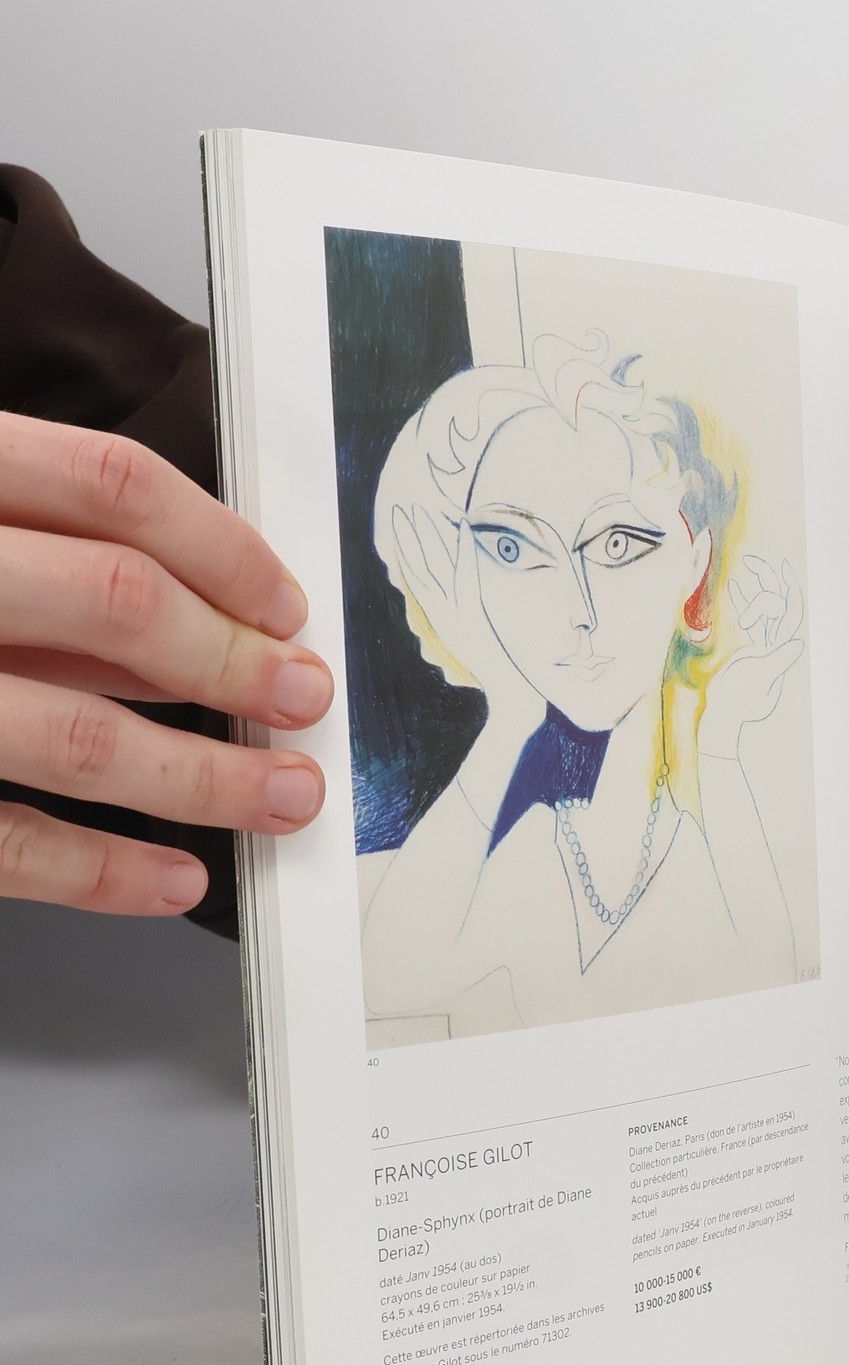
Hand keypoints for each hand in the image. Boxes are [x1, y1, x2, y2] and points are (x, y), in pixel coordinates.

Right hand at [0, 414, 331, 914]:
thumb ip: (42, 557)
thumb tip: (209, 616)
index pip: (111, 485)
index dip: (223, 548)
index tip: (286, 605)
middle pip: (117, 604)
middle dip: (234, 664)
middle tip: (302, 699)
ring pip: (74, 733)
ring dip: (204, 778)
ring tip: (284, 798)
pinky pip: (2, 841)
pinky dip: (101, 872)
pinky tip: (173, 879)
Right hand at [388, 502, 544, 740]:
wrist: (512, 704)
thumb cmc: (505, 677)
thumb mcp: (480, 649)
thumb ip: (469, 627)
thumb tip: (469, 607)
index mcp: (444, 624)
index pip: (419, 581)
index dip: (408, 553)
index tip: (401, 528)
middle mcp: (446, 619)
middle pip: (420, 570)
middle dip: (409, 538)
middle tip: (400, 509)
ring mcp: (459, 617)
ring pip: (436, 570)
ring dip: (428, 538)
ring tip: (420, 512)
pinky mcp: (477, 617)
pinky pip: (467, 578)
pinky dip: (464, 552)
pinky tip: (463, 530)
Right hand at [699, 555, 804, 760]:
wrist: (726, 714)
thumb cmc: (742, 702)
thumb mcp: (761, 681)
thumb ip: (778, 661)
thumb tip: (798, 644)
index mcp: (781, 649)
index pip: (790, 614)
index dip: (789, 590)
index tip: (783, 570)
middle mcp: (776, 644)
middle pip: (778, 605)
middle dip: (769, 583)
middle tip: (754, 562)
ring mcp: (764, 645)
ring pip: (765, 610)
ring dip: (757, 589)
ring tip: (749, 567)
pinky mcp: (752, 649)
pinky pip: (750, 621)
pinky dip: (744, 603)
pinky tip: (738, 585)